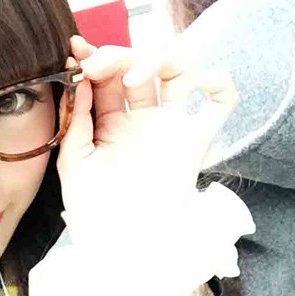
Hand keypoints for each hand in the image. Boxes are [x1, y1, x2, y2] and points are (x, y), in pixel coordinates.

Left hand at [57, 35, 238, 238]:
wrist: (123, 246)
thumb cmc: (94, 212)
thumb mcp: (73, 162)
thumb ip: (76, 121)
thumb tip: (80, 81)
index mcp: (110, 125)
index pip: (106, 80)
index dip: (93, 60)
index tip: (75, 49)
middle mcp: (142, 121)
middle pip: (138, 68)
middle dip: (116, 57)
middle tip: (96, 65)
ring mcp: (170, 127)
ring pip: (177, 71)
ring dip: (156, 59)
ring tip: (132, 77)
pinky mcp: (195, 139)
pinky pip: (221, 100)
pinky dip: (218, 80)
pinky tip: (196, 80)